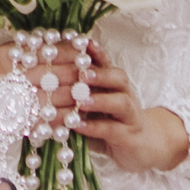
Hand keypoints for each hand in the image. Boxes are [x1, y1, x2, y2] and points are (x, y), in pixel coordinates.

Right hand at [0, 34, 187, 173]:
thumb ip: (27, 55)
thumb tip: (62, 46)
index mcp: (9, 56)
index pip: (51, 49)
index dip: (76, 52)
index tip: (93, 52)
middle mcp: (11, 76)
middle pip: (59, 73)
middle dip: (84, 76)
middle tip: (101, 77)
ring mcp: (12, 101)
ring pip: (57, 98)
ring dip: (80, 100)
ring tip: (95, 99)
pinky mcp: (13, 124)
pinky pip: (47, 123)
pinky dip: (65, 122)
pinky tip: (76, 121)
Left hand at [71, 38, 187, 174]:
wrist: (143, 146)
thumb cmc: (111, 122)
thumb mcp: (95, 104)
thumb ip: (77, 92)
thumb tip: (46, 80)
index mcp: (114, 84)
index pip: (106, 63)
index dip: (95, 52)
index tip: (81, 42)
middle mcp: (125, 95)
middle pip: (118, 78)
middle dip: (100, 74)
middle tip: (81, 73)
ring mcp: (131, 116)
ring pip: (122, 102)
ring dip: (100, 100)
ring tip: (80, 101)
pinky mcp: (130, 137)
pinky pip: (114, 130)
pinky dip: (95, 127)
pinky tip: (79, 125)